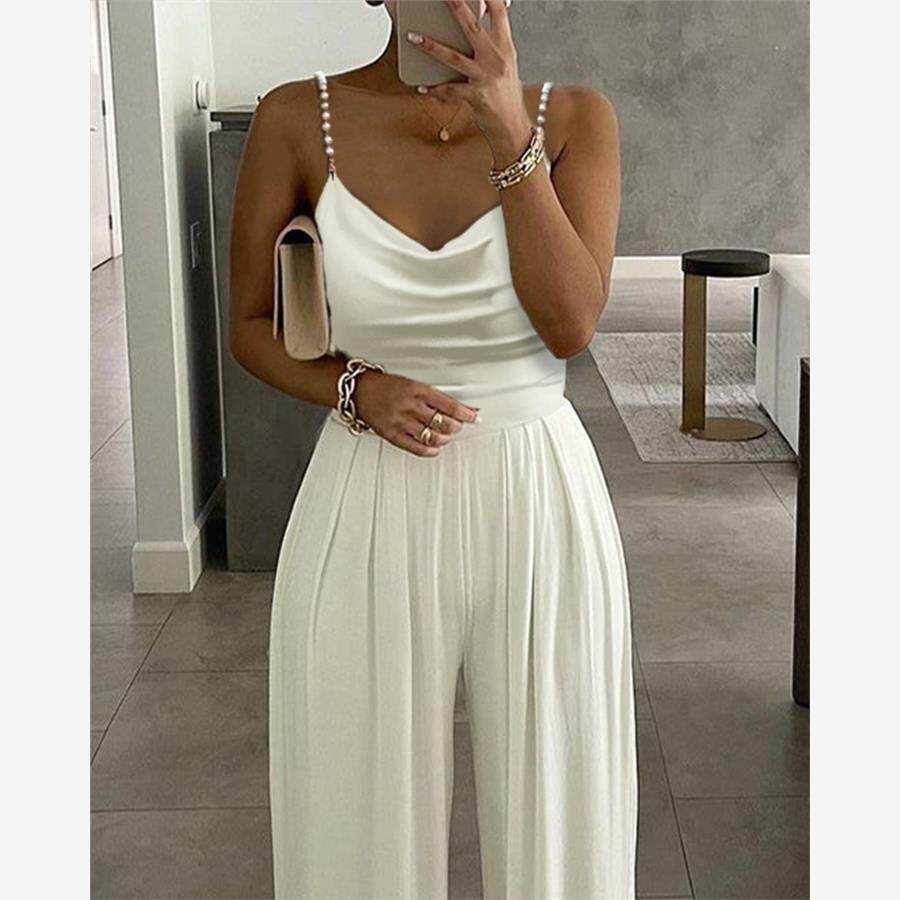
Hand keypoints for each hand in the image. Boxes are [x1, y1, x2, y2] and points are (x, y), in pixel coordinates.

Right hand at [352, 369, 479, 457]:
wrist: (360, 391)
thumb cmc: (386, 386)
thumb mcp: (413, 384)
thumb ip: (435, 397)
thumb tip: (459, 408)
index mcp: (417, 390)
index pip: (449, 404)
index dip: (465, 413)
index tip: (474, 416)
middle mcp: (409, 406)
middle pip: (442, 422)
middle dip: (456, 426)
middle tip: (458, 426)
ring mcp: (400, 421)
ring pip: (432, 436)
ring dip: (445, 438)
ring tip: (446, 436)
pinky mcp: (392, 435)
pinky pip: (416, 447)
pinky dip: (430, 450)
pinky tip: (434, 448)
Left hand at [406, 0, 532, 164]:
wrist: (512, 126)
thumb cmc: (507, 96)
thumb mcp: (506, 65)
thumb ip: (495, 44)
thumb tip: (482, 25)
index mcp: (505, 48)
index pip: (499, 13)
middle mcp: (496, 59)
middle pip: (472, 27)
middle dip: (456, 7)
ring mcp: (485, 77)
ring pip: (453, 57)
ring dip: (430, 47)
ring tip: (413, 37)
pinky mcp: (475, 96)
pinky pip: (449, 90)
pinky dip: (434, 89)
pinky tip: (422, 87)